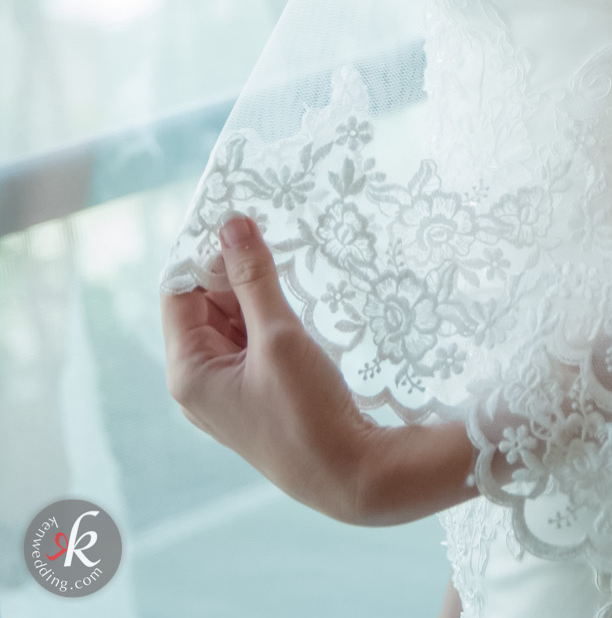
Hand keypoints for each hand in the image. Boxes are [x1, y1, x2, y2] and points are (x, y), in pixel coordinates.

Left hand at [161, 214, 473, 524]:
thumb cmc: (304, 412)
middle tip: (272, 242)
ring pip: (233, 318)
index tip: (240, 222)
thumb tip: (231, 224)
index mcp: (188, 371)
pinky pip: (252, 338)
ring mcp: (229, 387)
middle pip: (205, 304)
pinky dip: (269, 314)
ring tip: (287, 270)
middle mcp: (200, 380)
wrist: (349, 472)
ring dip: (256, 292)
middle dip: (235, 272)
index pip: (179, 293)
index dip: (204, 255)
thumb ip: (252, 277)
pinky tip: (295, 303)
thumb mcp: (278, 336)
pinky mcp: (256, 390)